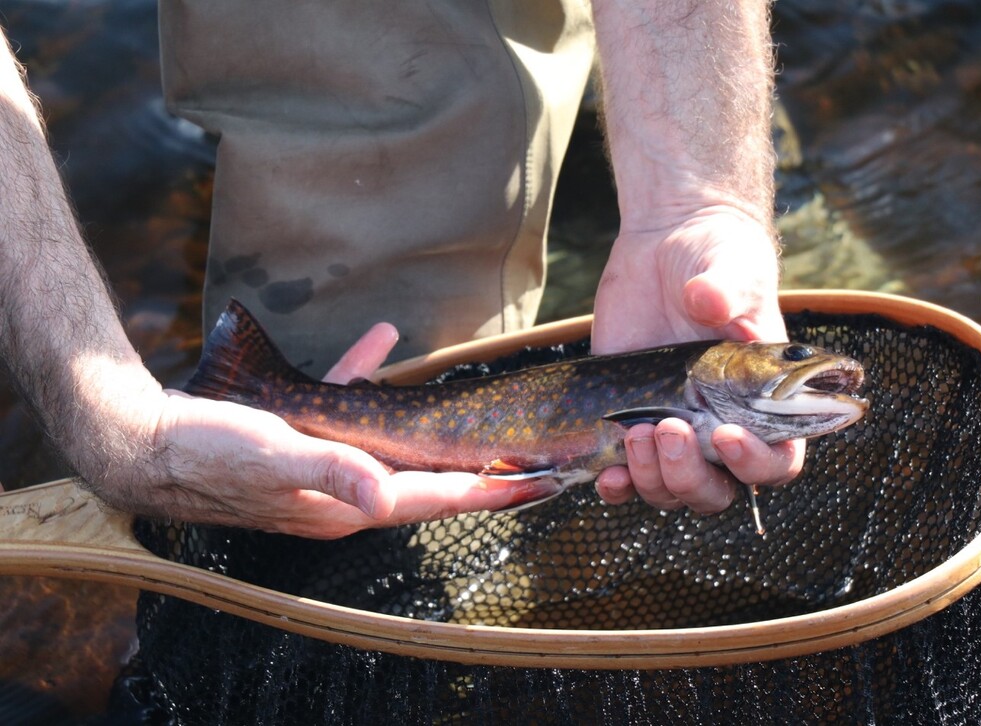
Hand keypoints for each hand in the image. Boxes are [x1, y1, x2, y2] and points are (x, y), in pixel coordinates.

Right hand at [87, 323, 557, 539]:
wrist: (143, 440)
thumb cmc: (205, 452)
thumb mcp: (271, 456)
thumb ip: (331, 472)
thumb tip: (387, 493)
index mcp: (346, 505)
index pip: (434, 499)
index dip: (488, 491)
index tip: (537, 483)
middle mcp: (344, 492)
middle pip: (429, 480)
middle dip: (481, 470)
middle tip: (533, 459)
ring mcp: (326, 467)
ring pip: (396, 446)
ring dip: (435, 428)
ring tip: (478, 414)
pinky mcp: (304, 440)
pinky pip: (350, 411)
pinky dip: (368, 379)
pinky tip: (380, 340)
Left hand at [591, 207, 804, 512]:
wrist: (667, 245)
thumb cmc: (719, 258)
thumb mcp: (731, 268)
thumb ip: (726, 289)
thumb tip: (704, 300)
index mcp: (764, 404)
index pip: (777, 461)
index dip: (756, 464)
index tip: (726, 434)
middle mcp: (720, 428)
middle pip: (716, 491)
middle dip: (690, 475)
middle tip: (671, 428)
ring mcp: (673, 431)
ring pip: (670, 491)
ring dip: (652, 477)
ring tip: (635, 431)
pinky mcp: (628, 422)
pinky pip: (625, 478)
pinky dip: (616, 486)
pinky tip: (606, 472)